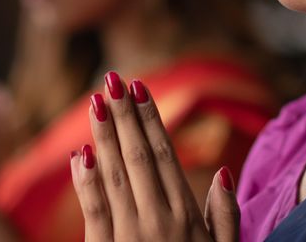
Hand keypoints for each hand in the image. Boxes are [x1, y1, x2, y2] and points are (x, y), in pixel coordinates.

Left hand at [69, 72, 239, 241]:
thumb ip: (226, 216)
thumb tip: (223, 173)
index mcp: (187, 215)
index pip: (165, 155)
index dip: (150, 119)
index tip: (139, 88)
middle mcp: (160, 220)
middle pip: (139, 157)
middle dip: (125, 115)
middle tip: (113, 79)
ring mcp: (131, 236)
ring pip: (115, 176)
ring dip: (104, 136)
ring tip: (96, 102)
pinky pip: (94, 211)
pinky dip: (86, 182)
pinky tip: (79, 154)